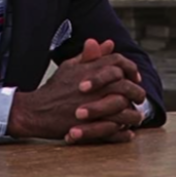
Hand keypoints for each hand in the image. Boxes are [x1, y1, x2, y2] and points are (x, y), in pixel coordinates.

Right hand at [7, 38, 145, 143]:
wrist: (36, 111)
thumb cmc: (55, 89)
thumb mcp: (70, 67)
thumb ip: (91, 56)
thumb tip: (108, 43)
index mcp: (90, 70)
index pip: (119, 62)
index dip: (130, 68)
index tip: (134, 77)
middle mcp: (93, 87)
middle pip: (126, 86)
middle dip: (137, 92)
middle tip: (139, 98)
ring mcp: (92, 107)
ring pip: (123, 110)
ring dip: (133, 114)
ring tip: (135, 117)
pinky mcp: (89, 127)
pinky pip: (113, 130)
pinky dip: (123, 133)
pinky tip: (127, 132)